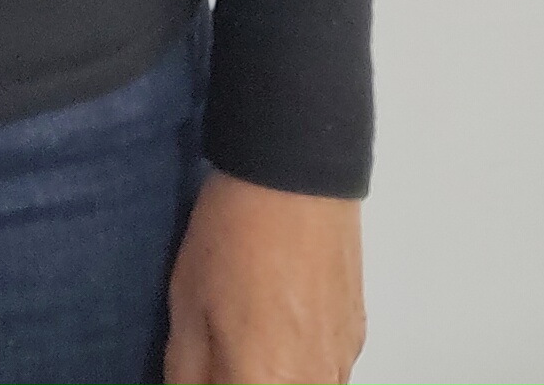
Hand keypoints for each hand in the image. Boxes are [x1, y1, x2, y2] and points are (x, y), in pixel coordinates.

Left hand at [163, 168, 362, 384]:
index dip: (207, 384)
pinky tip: (278, 323)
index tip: (199, 372)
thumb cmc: (236, 235)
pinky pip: (324, 371)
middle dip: (238, 377)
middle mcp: (312, 384)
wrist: (294, 179)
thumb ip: (188, 372)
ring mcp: (340, 363)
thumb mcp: (186, 307)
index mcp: (263, 384)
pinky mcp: (357, 336)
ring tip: (248, 334)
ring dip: (270, 376)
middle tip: (221, 352)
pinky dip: (298, 363)